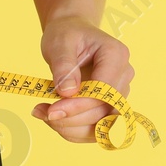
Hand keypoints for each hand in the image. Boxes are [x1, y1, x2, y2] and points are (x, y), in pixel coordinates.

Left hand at [30, 15, 134, 143]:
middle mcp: (123, 76)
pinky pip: (94, 129)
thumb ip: (63, 65)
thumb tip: (68, 92)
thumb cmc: (67, 35)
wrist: (71, 36)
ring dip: (70, 127)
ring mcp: (119, 94)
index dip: (80, 104)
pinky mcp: (109, 107)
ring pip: (101, 125)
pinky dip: (72, 130)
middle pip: (105, 110)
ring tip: (43, 114)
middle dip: (71, 118)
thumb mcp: (59, 42)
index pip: (105, 89)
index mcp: (116, 55)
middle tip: (42, 112)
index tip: (52, 109)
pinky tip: (53, 119)